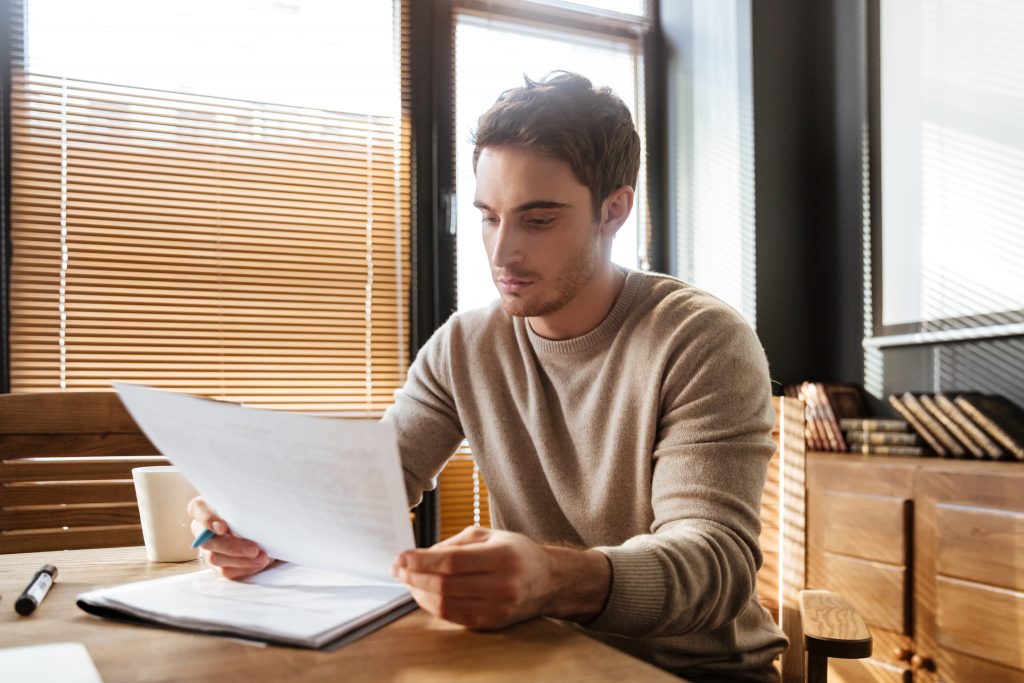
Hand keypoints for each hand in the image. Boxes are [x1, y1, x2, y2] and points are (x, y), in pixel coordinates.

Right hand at [187, 496, 271, 579]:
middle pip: (207, 541)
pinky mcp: (218, 564)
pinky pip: (226, 570)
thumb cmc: (254, 508)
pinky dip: (244, 568)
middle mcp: (202, 529)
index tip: (222, 527)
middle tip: (254, 549)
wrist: (263, 525)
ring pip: (215, 558)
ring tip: (262, 557)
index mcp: (205, 507)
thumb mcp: (249, 504)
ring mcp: (208, 548)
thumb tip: (248, 520)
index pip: (197, 509)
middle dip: (232, 547)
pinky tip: (259, 563)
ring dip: (241, 560)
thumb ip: (243, 509)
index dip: (208, 519)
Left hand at [391, 526, 610, 629]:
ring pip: (446, 605)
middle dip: (414, 577)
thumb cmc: (516, 552)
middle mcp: (501, 584)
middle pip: (445, 585)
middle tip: (397, 568)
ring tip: (407, 581)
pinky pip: (454, 617)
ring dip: (419, 593)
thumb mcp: (489, 535)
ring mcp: (498, 607)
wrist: (549, 580)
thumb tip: (421, 555)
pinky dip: (433, 607)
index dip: (421, 561)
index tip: (401, 556)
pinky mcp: (493, 623)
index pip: (451, 562)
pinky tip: (423, 595)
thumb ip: (455, 543)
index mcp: (501, 556)